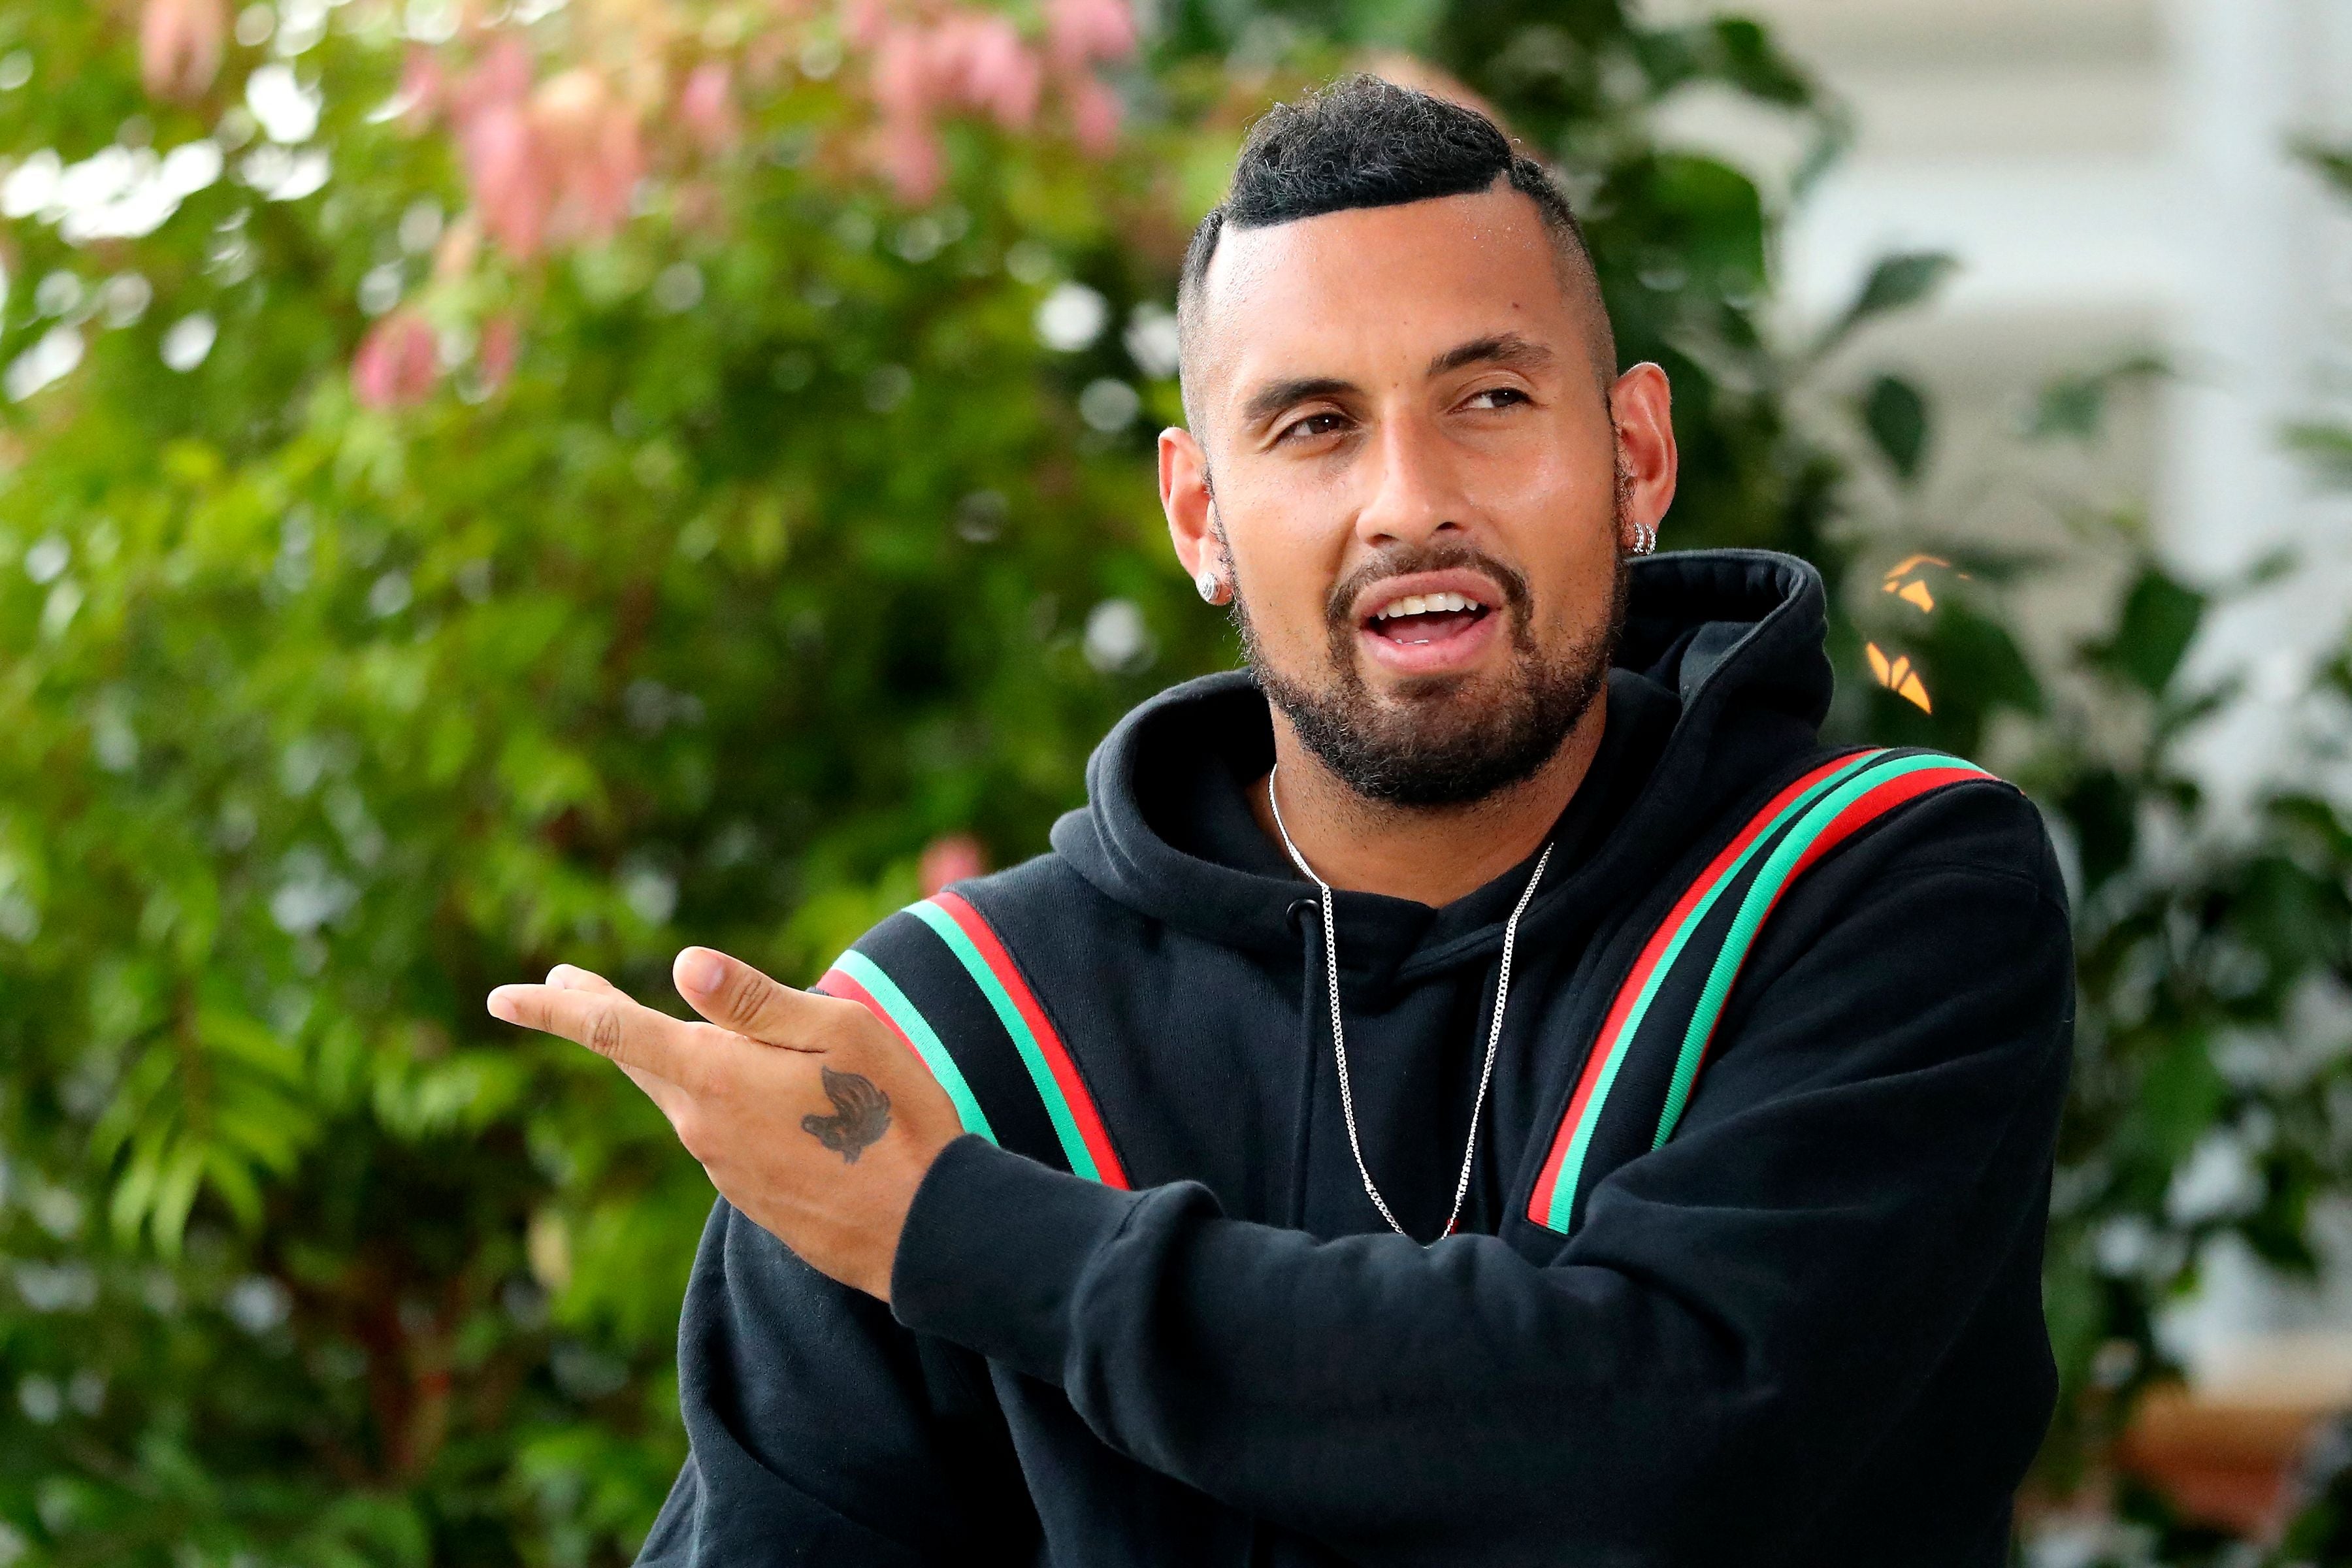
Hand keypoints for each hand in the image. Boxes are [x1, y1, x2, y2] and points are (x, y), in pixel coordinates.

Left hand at [486, 949, 962, 1299]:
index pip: (614, 1032)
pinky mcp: (749, 1192)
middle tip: (561, 985)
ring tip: (659, 1024)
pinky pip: (717, 1130)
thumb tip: (681, 963)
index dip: (554, 1010)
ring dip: (665, 1058)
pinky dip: (712, 1097)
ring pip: (680, 1096)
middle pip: (636, 1061)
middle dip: (597, 1018)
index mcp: (717, 1076)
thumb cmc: (895, 1116)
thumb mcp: (840, 1032)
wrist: (925, 1230)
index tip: (499, 997)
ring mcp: (723, 1165)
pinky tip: (744, 1091)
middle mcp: (702, 1124)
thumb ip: (756, 1002)